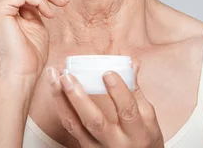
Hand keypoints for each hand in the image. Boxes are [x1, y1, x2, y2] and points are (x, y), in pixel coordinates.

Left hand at [46, 59, 164, 146]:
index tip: (108, 73)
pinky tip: (56, 91)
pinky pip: (70, 128)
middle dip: (78, 97)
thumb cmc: (145, 140)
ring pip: (75, 125)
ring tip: (54, 77)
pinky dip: (61, 107)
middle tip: (67, 76)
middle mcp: (116, 144)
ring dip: (61, 99)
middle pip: (94, 122)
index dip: (119, 92)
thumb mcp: (149, 119)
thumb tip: (132, 63)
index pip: (128, 112)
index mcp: (137, 134)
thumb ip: (137, 90)